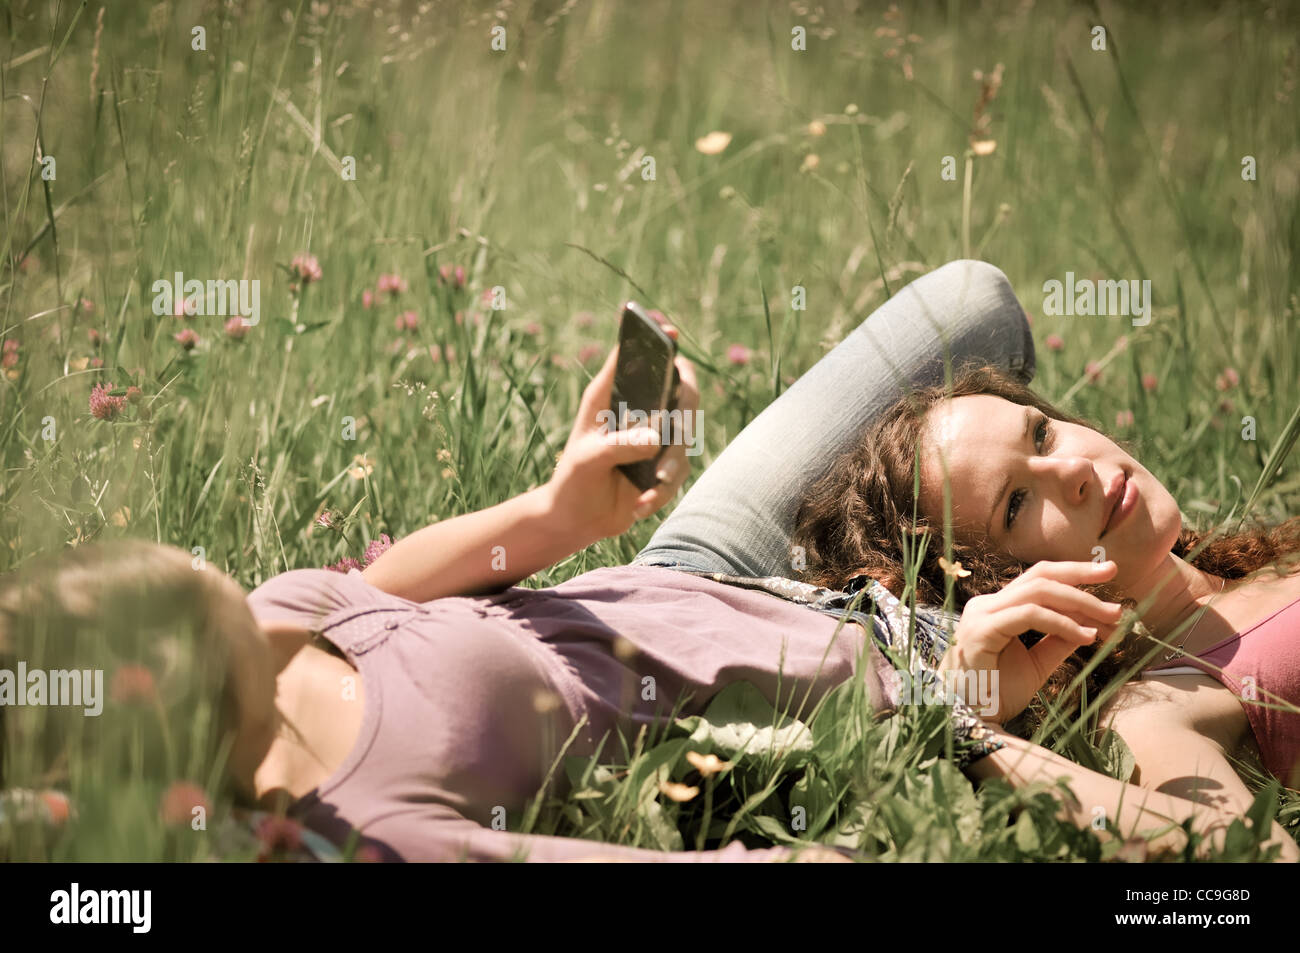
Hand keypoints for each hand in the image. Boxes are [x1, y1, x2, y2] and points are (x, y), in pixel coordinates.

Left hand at [545, 329, 698, 543]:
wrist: (575, 520)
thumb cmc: (572, 480)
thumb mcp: (588, 459)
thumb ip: (619, 446)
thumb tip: (655, 439)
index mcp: (611, 397)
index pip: (639, 360)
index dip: (656, 344)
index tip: (668, 333)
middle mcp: (638, 413)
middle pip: (681, 393)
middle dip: (684, 415)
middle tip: (677, 433)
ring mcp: (654, 439)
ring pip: (685, 439)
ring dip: (672, 463)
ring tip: (655, 481)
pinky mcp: (663, 467)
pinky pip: (678, 474)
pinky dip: (662, 492)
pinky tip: (639, 507)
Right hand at [936, 560, 1124, 723]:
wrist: (968, 720)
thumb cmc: (995, 695)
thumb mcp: (1036, 665)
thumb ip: (1057, 642)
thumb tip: (1090, 626)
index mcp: (997, 608)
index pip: (1039, 580)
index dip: (1074, 575)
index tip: (1108, 575)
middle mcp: (987, 605)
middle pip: (1039, 576)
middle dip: (1080, 574)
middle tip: (1113, 573)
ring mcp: (982, 615)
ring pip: (1037, 591)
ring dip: (1079, 602)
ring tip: (1110, 617)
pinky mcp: (981, 630)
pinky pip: (1028, 615)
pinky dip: (1061, 623)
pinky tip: (1085, 636)